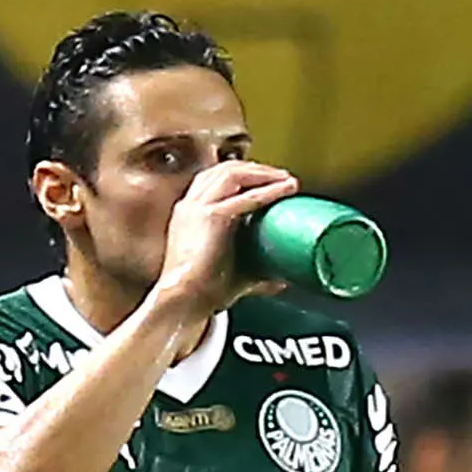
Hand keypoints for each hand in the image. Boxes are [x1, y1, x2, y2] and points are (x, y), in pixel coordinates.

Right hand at [154, 159, 302, 329]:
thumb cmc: (203, 292)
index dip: (243, 175)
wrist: (184, 302)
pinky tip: (286, 189)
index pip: (215, 180)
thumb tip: (282, 279)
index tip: (268, 181)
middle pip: (224, 169)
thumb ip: (255, 271)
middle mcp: (191, 205)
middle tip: (283, 177)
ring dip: (263, 173)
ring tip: (286, 180)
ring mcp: (198, 208)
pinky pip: (244, 197)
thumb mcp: (231, 271)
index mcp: (190, 213)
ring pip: (233, 174)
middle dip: (256, 169)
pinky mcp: (212, 218)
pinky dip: (268, 190)